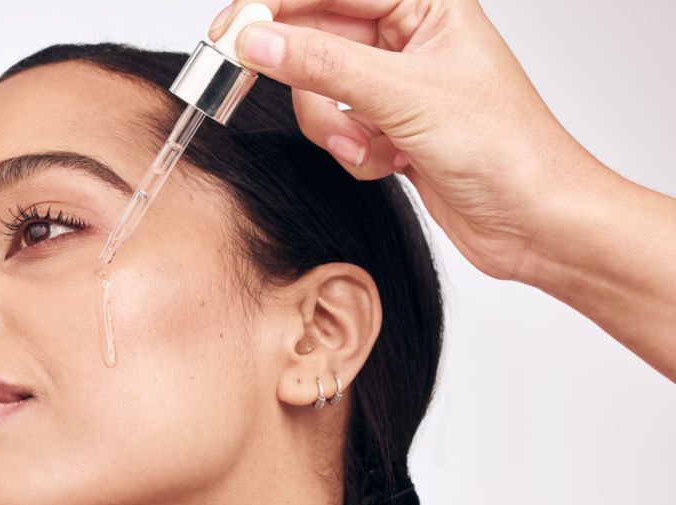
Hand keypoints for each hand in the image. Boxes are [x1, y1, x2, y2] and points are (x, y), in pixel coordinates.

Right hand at [208, 0, 605, 281]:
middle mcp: (408, 38)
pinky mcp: (390, 128)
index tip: (233, 29)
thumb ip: (325, 65)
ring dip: (335, 128)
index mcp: (425, 3)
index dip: (276, 5)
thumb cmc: (505, 148)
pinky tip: (389, 162)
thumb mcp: (405, 96)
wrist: (533, 221)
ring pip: (321, 92)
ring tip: (370, 147)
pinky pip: (338, 129)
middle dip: (312, 86)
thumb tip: (259, 40)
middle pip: (317, 41)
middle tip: (299, 105)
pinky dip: (353, 152)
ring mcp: (396, 86)